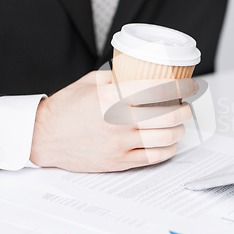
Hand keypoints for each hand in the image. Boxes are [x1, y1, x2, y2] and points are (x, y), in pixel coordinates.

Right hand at [30, 71, 197, 171]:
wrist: (44, 137)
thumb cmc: (67, 107)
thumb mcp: (90, 82)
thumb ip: (118, 77)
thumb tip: (144, 73)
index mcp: (112, 97)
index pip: (157, 89)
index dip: (180, 86)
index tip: (189, 84)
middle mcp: (118, 121)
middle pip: (168, 116)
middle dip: (185, 110)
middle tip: (186, 106)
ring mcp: (120, 143)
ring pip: (165, 138)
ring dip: (179, 129)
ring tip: (179, 124)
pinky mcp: (119, 161)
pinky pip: (153, 157)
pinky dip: (168, 149)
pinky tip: (170, 142)